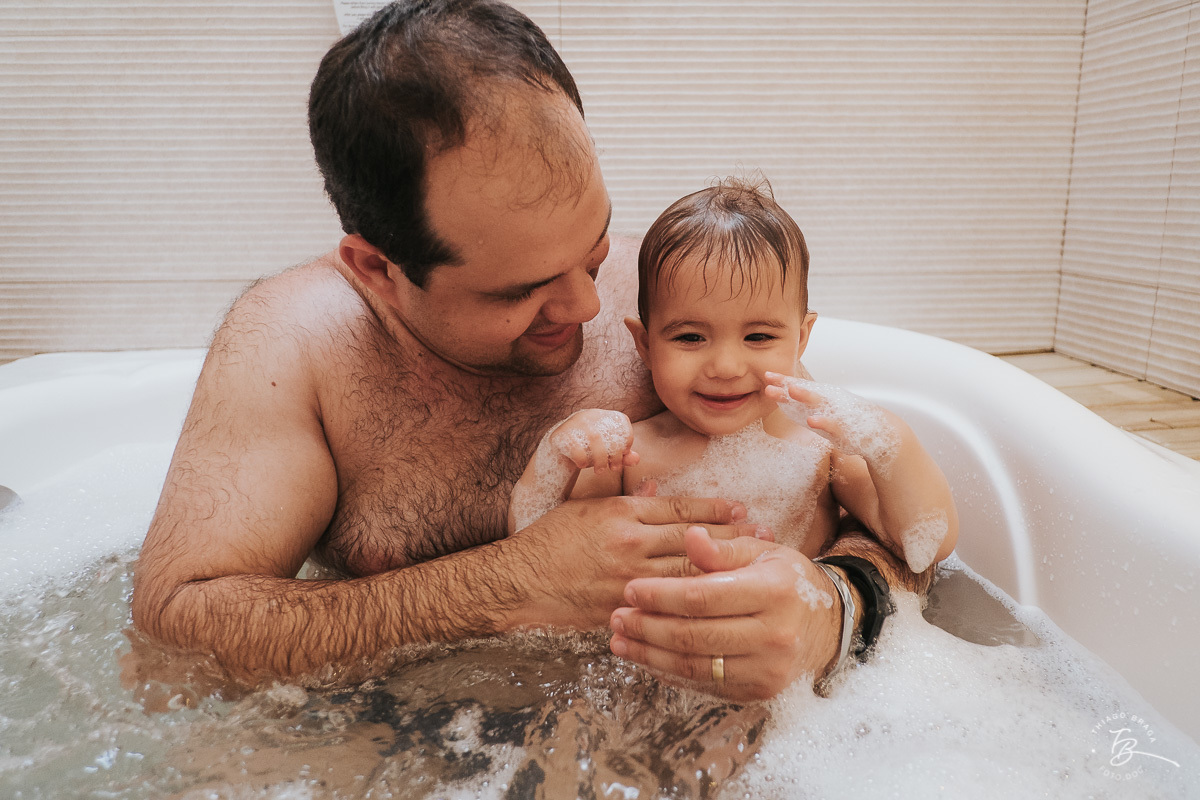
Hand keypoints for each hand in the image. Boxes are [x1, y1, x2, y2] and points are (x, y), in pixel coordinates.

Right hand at [505, 495, 770, 629]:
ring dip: (724, 571)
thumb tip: (652, 480)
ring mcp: (628, 580)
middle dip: (733, 540)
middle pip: (694, 542)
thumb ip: (620, 491)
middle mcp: (630, 544)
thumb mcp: (583, 503)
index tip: (742, 511)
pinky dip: (696, 604)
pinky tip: (719, 604)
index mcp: (622, 514)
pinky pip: (667, 607)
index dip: (715, 511)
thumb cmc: (550, 539)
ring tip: (755, 570)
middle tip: (766, 538)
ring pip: (687, 574)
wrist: (520, 582)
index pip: (680, 510)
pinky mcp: (624, 609)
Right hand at [548, 409, 638, 472]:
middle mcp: (589, 415)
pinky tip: (581, 465)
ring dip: (600, 459)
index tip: (624, 454)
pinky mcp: (561, 434)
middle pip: (609, 432)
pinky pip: (575, 446)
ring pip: (594, 438)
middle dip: (615, 454)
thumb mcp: (606, 453)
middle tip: (614, 469)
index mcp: (603, 416)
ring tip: (600, 471)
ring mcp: (574, 423)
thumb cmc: (587, 451)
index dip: (627, 439)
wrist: (558, 451)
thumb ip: (622, 456)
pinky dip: (582, 459)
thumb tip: (636, 459)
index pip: (621, 421)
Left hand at [608, 526, 841, 700]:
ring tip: (621, 641)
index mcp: (773, 590)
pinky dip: (671, 672)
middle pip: (695, 634)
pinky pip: (705, 684)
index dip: (661, 595)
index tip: (631, 590)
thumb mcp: (762, 553)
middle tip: (617, 617)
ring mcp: (768, 667)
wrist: (827, 626)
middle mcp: (774, 633)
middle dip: (647, 627)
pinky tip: (647, 659)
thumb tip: (689, 535)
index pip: (703, 596)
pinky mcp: (759, 690)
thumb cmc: (786, 581)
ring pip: (695, 665)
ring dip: (650, 654)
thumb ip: (722, 547)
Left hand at [763, 372, 899, 466]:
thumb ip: (807, 404)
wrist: (881, 433)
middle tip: (769, 378)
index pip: (800, 387)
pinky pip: (833, 426)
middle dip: (787, 385)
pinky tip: (811, 420)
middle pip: (805, 391)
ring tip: (791, 390)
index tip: (766, 375)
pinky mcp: (847, 430)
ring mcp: (838, 414)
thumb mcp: (826, 410)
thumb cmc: (850, 421)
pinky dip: (823, 422)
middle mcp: (830, 402)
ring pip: (820, 404)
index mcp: (823, 399)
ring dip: (806, 396)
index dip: (784, 381)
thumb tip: (785, 395)